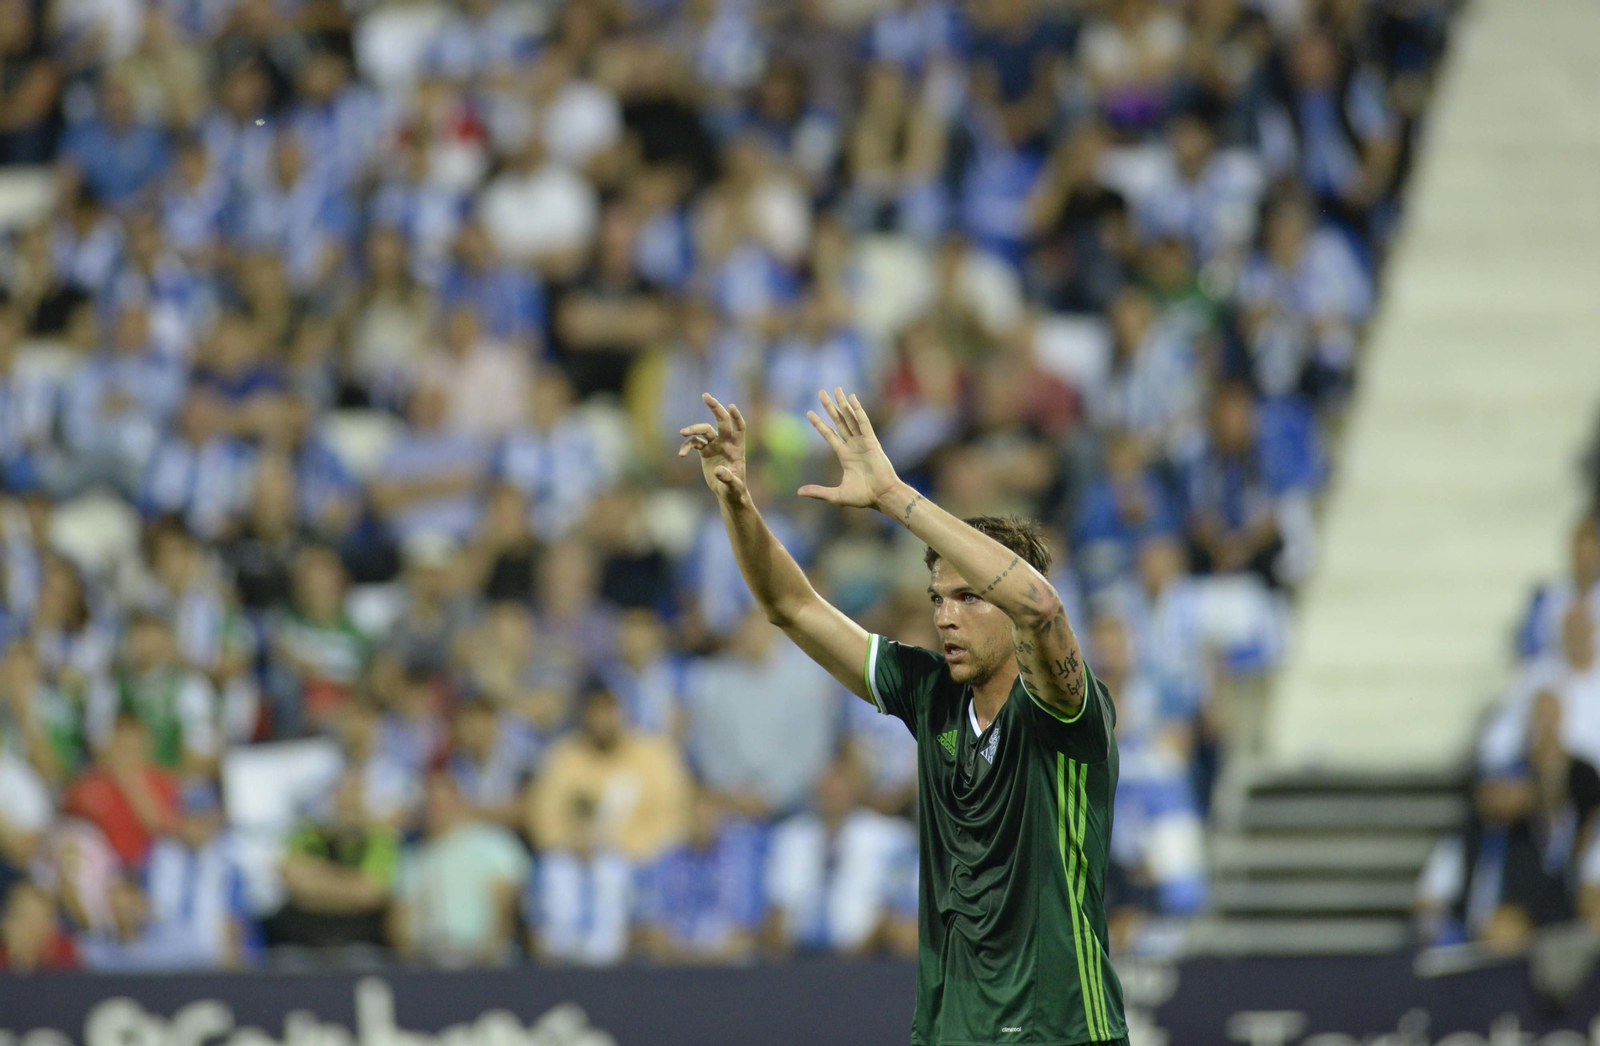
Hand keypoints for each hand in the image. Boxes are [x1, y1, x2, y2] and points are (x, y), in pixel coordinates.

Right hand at [679, 393, 748, 501]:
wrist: (727, 492)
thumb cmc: (735, 490)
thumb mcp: (733, 486)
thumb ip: (727, 478)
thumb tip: (718, 470)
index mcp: (737, 448)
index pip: (739, 428)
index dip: (736, 417)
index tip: (730, 406)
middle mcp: (726, 442)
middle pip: (721, 421)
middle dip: (714, 408)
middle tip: (706, 396)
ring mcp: (715, 445)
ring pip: (704, 430)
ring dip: (693, 429)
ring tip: (682, 432)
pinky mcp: (705, 451)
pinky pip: (694, 443)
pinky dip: (687, 446)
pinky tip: (681, 454)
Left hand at [799, 388, 899, 509]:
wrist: (882, 496)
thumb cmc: (863, 497)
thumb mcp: (836, 495)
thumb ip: (818, 492)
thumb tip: (799, 492)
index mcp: (845, 456)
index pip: (829, 435)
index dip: (819, 424)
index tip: (809, 412)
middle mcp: (853, 445)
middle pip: (839, 421)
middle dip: (830, 407)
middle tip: (821, 392)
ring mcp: (862, 442)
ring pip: (850, 418)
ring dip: (842, 404)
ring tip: (836, 389)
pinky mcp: (872, 441)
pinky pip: (863, 422)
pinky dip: (858, 410)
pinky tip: (852, 398)